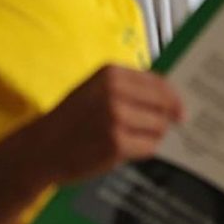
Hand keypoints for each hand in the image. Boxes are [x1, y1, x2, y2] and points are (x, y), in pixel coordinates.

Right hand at [24, 65, 183, 184]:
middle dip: (169, 117)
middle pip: (165, 104)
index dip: (175, 96)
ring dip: (155, 135)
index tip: (184, 106)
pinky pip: (150, 146)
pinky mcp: (117, 143)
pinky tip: (131, 149)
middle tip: (173, 125)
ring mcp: (116, 118)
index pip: (160, 82)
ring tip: (137, 138)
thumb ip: (130, 88)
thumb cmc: (72, 119)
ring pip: (159, 126)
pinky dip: (146, 149)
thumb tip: (172, 97)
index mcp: (112, 73)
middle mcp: (115, 91)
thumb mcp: (96, 89)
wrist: (40, 149)